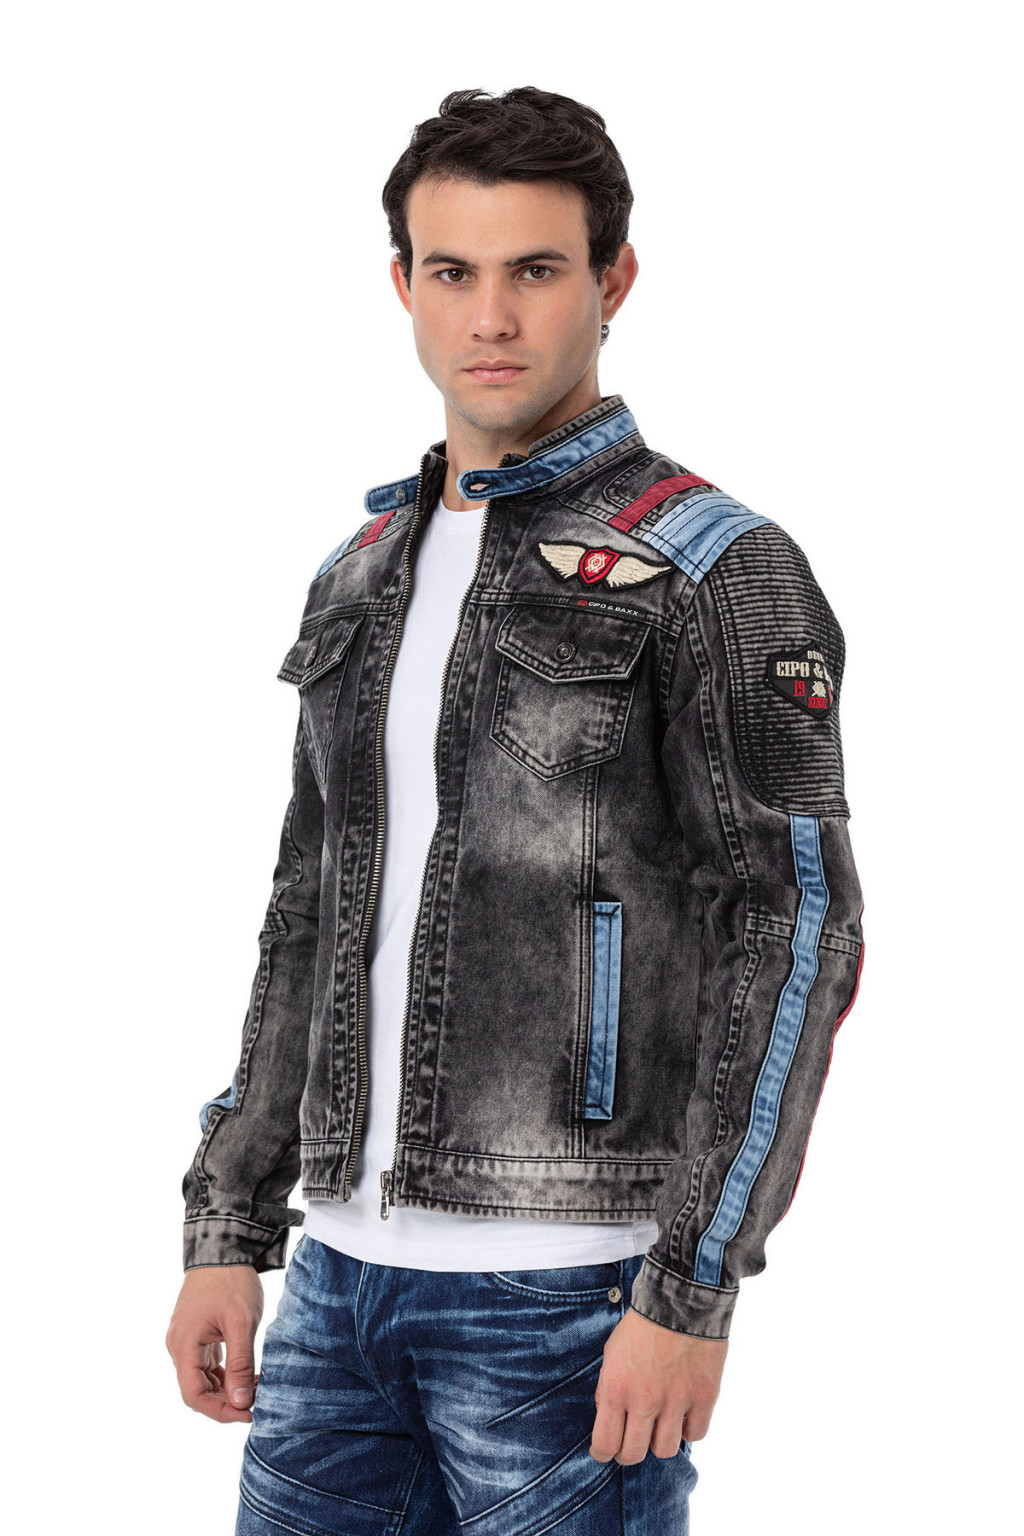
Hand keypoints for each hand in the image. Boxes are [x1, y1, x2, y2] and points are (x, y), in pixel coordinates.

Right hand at [166, 1264, 264, 1422]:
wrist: (223, 1247)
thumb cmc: (231, 1282)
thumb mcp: (241, 1323)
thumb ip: (240, 1364)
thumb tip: (241, 1402)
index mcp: (184, 1345)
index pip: (194, 1395)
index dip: (219, 1411)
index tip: (247, 1413)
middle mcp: (179, 1346)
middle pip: (197, 1390)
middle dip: (226, 1401)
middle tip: (256, 1403)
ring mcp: (187, 1340)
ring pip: (203, 1378)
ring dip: (227, 1388)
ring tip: (257, 1388)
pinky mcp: (196, 1334)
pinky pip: (207, 1364)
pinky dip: (226, 1373)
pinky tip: (247, 1374)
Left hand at [590, 1306, 727, 1462]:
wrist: (681, 1299)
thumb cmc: (643, 1323)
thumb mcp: (612, 1351)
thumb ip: (608, 1387)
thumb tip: (609, 1414)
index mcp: (617, 1389)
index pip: (605, 1443)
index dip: (603, 1453)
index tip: (605, 1451)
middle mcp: (645, 1402)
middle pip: (633, 1454)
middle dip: (628, 1452)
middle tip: (631, 1442)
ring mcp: (676, 1402)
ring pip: (665, 1450)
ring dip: (660, 1441)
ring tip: (660, 1425)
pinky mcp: (704, 1398)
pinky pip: (695, 1434)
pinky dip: (689, 1428)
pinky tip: (684, 1413)